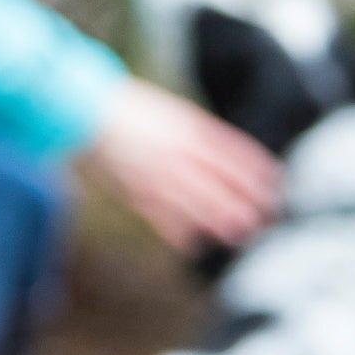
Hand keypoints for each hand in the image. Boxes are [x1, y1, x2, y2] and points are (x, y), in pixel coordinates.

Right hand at [82, 79, 281, 250]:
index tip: (274, 181)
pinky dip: (177, 232)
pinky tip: (192, 244)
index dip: (255, 169)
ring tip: (238, 235)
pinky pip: (160, 217)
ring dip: (217, 221)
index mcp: (187, 130)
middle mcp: (176, 154)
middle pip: (219, 182)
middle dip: (243, 201)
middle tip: (263, 217)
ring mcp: (155, 174)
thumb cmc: (126, 110)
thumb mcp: (169, 113)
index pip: (231, 152)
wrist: (81, 112)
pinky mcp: (132, 191)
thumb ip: (195, 134)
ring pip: (194, 204)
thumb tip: (223, 156)